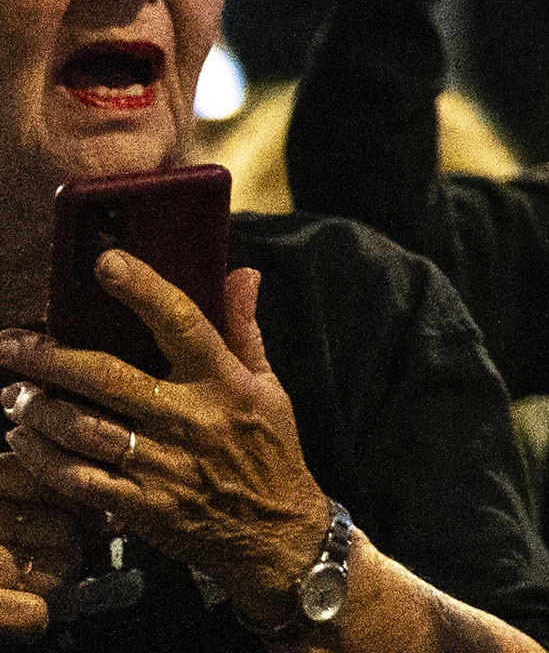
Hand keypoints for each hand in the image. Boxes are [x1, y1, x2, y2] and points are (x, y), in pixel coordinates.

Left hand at [0, 261, 328, 617]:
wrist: (275, 533)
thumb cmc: (270, 451)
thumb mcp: (269, 386)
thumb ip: (244, 329)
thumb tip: (241, 273)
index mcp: (224, 382)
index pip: (183, 321)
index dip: (143, 289)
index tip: (105, 262)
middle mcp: (190, 419)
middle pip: (108, 378)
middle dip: (50, 357)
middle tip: (10, 343)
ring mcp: (161, 466)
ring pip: (83, 429)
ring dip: (38, 410)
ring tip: (12, 394)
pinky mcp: (140, 506)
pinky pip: (78, 479)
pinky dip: (43, 459)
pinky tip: (23, 443)